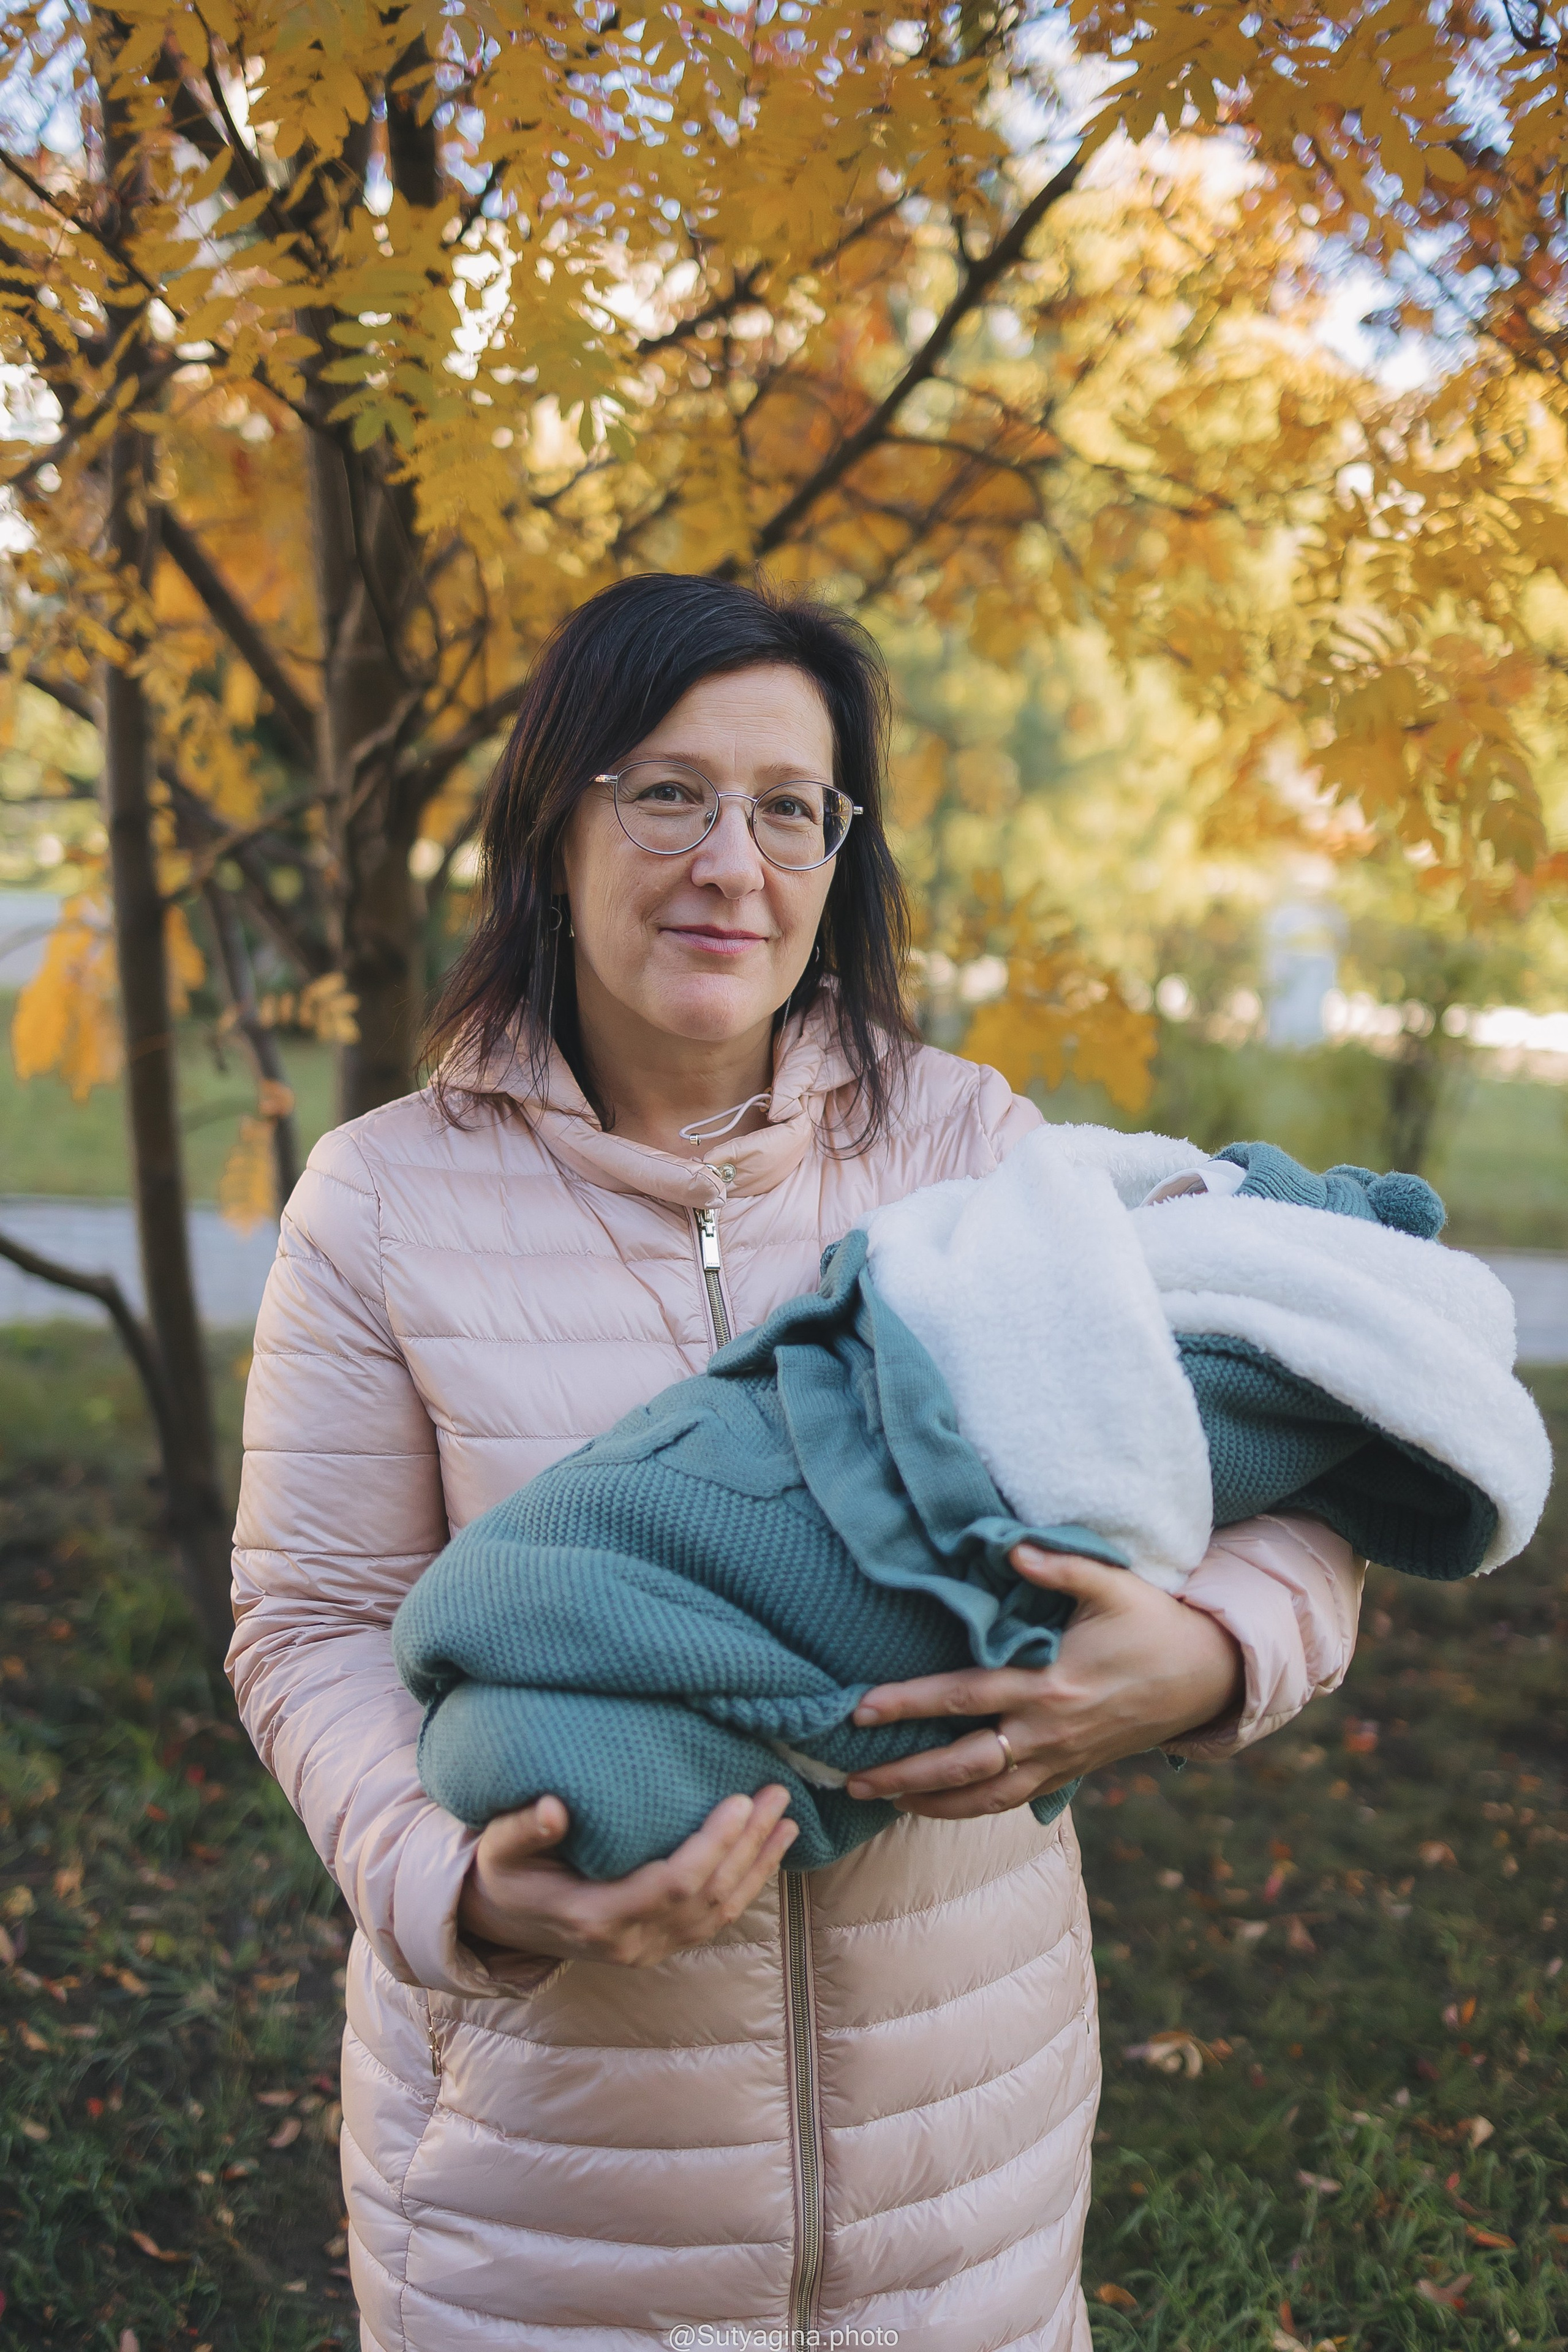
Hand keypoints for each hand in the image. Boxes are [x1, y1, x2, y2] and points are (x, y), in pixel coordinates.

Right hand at [457, 1786, 798, 1967]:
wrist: (505, 1923)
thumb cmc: (506, 1875)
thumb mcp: (499, 1849)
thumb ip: (523, 1829)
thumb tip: (552, 1808)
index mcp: (595, 1917)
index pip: (671, 1885)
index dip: (710, 1846)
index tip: (737, 1801)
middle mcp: (630, 1942)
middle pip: (707, 1896)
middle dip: (747, 1845)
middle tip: (776, 1794)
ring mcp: (649, 1950)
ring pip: (720, 1912)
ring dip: (757, 1865)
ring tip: (786, 1820)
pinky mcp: (661, 1945)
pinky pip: (715, 1919)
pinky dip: (747, 1886)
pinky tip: (767, 1853)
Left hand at [842, 1547, 1243, 1819]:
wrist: (1205, 1677)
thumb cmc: (1152, 1623)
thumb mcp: (1113, 1584)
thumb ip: (1059, 1566)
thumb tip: (1010, 1551)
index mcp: (1051, 1684)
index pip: (965, 1697)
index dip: (910, 1703)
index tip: (861, 1710)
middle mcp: (1050, 1731)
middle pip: (965, 1764)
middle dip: (906, 1774)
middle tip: (852, 1780)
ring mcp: (1062, 1759)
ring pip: (986, 1796)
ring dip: (932, 1801)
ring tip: (882, 1799)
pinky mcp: (1072, 1773)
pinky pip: (1014, 1800)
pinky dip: (972, 1807)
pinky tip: (939, 1804)